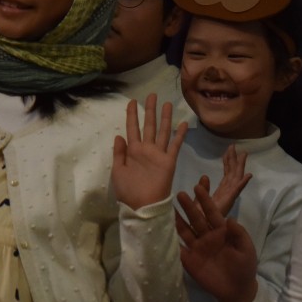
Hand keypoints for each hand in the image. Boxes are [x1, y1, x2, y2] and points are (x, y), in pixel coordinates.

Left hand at [112, 94, 187, 210]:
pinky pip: (175, 145)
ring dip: (165, 118)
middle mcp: (146, 149)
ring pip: (162, 131)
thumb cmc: (128, 191)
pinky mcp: (169, 161)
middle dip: (150, 110)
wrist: (143, 206)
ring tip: (167, 103)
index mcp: (132, 151)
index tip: (132, 101)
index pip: (132, 128)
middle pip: (148, 125)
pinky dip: (180, 134)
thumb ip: (119, 153)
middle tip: (152, 95)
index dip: (132, 115)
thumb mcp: (117, 171)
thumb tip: (119, 135)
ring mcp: (158, 154)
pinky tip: (183, 123)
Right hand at [175, 184, 258, 301]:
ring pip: (185, 231)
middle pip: (196, 219)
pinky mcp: (189, 259)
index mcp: (221, 230)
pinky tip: (163, 231)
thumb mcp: (246, 248)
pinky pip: (179, 248)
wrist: (237, 290)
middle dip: (188, 207)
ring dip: (177, 220)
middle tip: (179, 194)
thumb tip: (229, 219)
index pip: (211, 212)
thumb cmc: (244, 267)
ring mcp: (197, 247)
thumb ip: (238, 233)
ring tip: (167, 208)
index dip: (205, 200)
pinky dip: (171, 240)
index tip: (198, 187)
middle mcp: (207, 236)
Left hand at [202, 145, 251, 216]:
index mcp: (221, 192)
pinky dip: (242, 183)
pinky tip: (248, 176)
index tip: (229, 150)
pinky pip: (236, 191)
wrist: (201, 230)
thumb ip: (204, 188)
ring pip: (236, 179)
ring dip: (240, 167)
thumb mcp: (200, 199)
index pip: (226, 174)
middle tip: (234, 146)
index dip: (228, 162)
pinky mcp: (228, 202)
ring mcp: (229, 197)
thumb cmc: (200, 218)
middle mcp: (227, 193)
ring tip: (244, 154)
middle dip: (234, 160)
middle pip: (232, 174)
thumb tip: (204, 176)